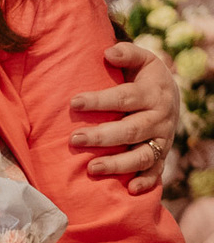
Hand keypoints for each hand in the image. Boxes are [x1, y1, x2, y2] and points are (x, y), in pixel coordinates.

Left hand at [69, 41, 177, 192]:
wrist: (170, 96)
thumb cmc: (145, 78)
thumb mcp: (142, 60)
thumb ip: (127, 54)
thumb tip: (108, 52)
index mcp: (153, 93)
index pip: (125, 98)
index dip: (100, 101)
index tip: (74, 102)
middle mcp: (159, 118)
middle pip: (131, 130)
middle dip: (103, 137)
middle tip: (75, 139)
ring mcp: (161, 140)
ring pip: (142, 156)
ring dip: (118, 164)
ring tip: (91, 168)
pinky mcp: (161, 157)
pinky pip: (156, 173)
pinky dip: (145, 182)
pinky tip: (130, 190)